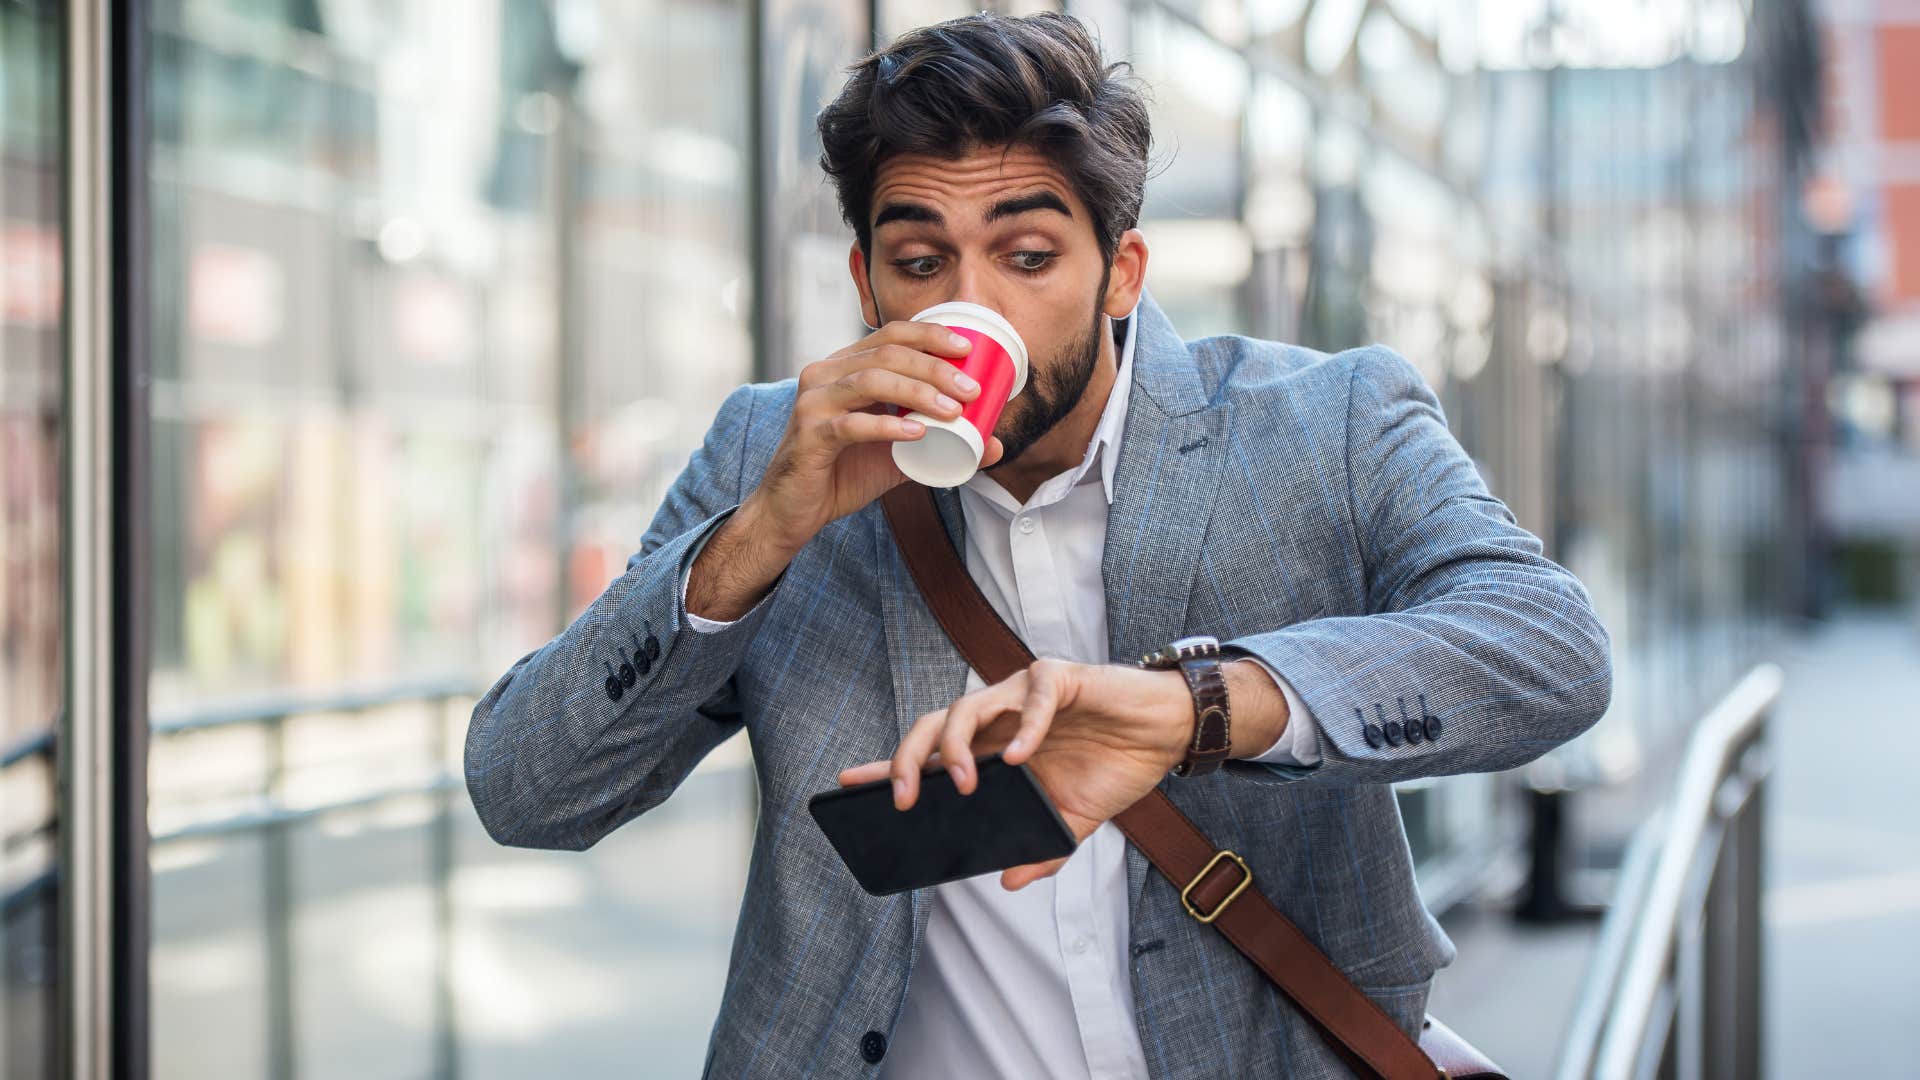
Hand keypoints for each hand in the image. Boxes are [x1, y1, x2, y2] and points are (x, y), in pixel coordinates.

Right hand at [745, 321, 1006, 553]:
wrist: (795, 510)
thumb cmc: (844, 473)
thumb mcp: (899, 454)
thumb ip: (940, 443)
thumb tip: (995, 444)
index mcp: (845, 367)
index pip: (891, 334)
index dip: (930, 335)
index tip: (968, 350)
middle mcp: (825, 374)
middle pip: (887, 353)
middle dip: (935, 368)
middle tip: (971, 390)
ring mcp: (813, 402)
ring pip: (871, 380)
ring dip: (918, 393)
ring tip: (953, 412)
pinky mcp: (808, 434)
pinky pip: (852, 424)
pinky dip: (888, 426)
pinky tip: (916, 433)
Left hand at [836, 659, 1192, 890]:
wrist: (1165, 734)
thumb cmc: (1114, 766)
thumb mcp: (1073, 820)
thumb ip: (1041, 848)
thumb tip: (1010, 882)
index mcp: (993, 749)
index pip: (930, 754)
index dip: (888, 766)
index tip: (847, 785)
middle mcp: (998, 717)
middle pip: (933, 726)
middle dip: (907, 759)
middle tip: (900, 798)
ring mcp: (1024, 694)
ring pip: (968, 705)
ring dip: (957, 745)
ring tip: (963, 783)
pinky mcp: (1061, 679)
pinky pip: (1035, 697)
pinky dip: (1025, 726)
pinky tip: (1020, 756)